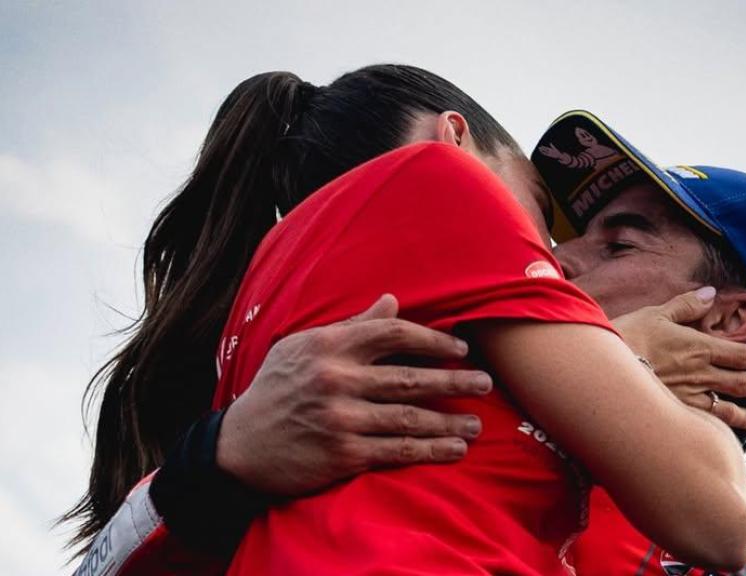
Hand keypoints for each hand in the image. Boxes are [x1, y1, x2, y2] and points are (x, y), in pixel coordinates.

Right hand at [216, 294, 491, 494]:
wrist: (239, 447)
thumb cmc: (277, 390)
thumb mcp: (304, 347)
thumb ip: (352, 327)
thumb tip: (392, 300)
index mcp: (330, 346)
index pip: (394, 333)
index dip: (434, 340)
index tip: (461, 349)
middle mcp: (337, 380)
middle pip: (411, 378)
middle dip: (455, 381)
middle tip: (486, 383)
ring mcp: (341, 419)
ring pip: (409, 418)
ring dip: (449, 421)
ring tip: (477, 424)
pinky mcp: (343, 454)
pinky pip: (397, 451)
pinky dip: (430, 451)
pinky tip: (454, 450)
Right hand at [612, 287, 745, 429]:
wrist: (606, 369)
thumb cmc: (629, 336)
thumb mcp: (657, 313)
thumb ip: (687, 304)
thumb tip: (711, 293)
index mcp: (699, 346)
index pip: (741, 353)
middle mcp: (700, 373)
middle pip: (741, 382)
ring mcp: (689, 396)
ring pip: (727, 406)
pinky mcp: (675, 412)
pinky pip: (705, 421)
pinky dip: (720, 426)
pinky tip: (724, 432)